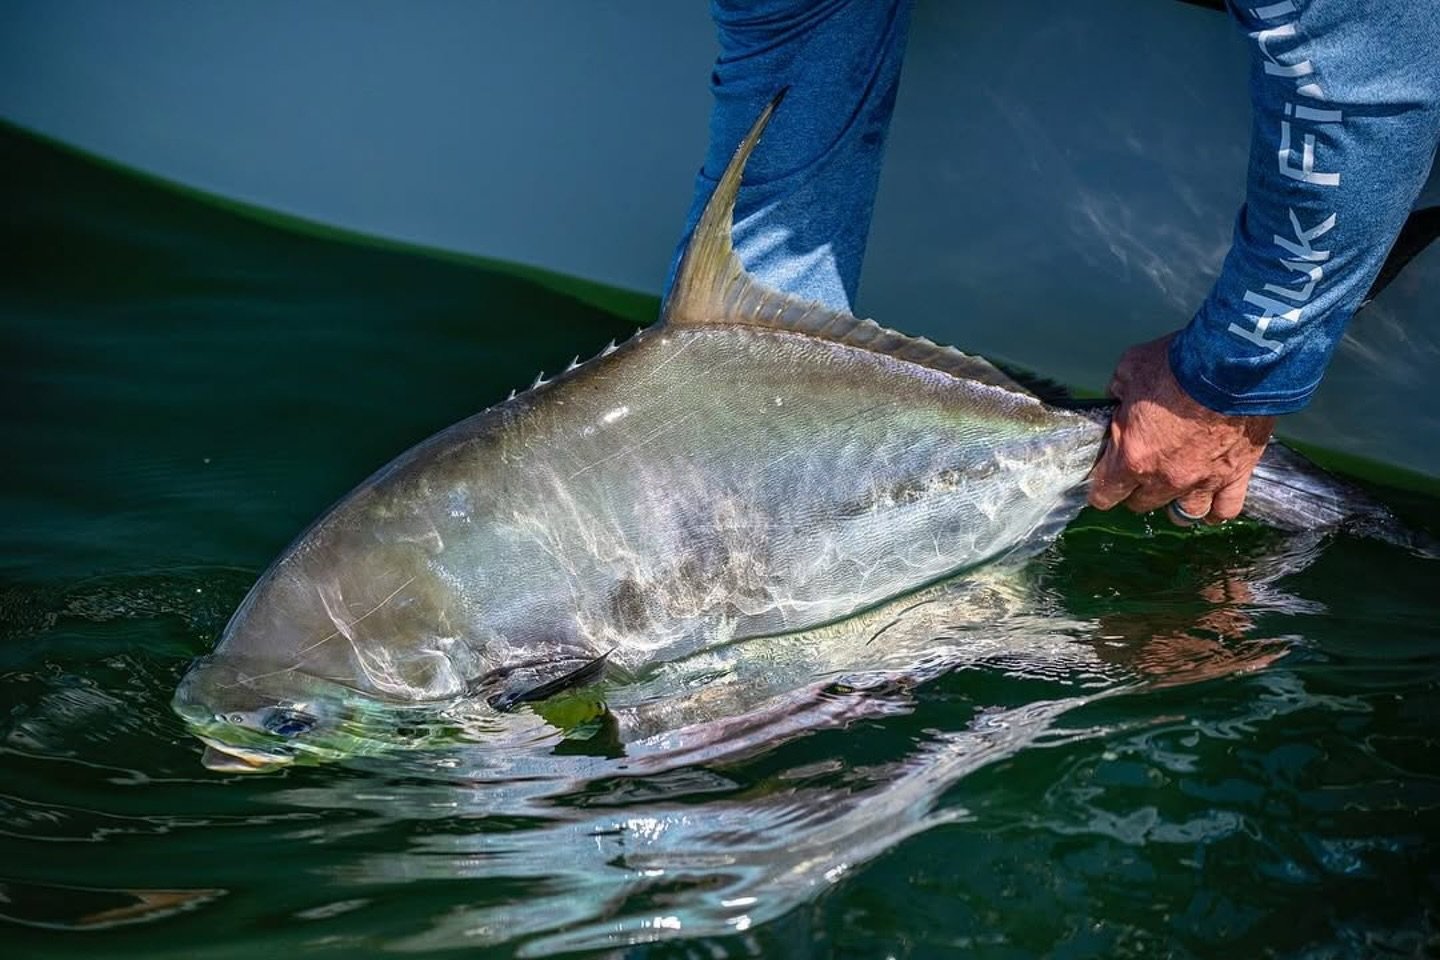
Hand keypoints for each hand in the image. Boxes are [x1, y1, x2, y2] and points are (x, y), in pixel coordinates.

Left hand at [1088, 334, 1275, 524]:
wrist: (1232, 365)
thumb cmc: (1178, 366)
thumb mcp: (1130, 370)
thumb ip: (1119, 391)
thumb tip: (1118, 396)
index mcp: (1132, 457)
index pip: (1105, 495)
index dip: (1102, 489)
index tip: (1105, 481)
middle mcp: (1165, 478)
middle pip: (1142, 504)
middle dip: (1137, 490)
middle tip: (1142, 471)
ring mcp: (1203, 481)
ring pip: (1183, 514)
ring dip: (1176, 503)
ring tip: (1176, 490)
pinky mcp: (1237, 475)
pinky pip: (1225, 510)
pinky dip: (1217, 509)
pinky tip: (1212, 500)